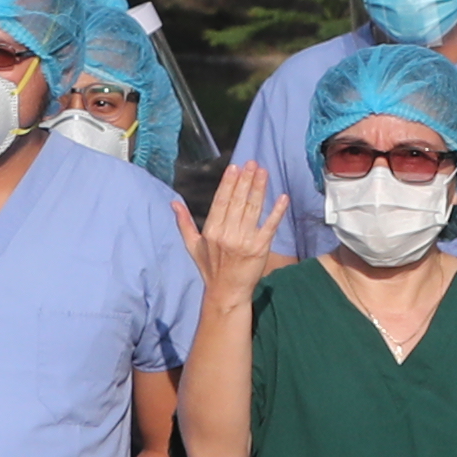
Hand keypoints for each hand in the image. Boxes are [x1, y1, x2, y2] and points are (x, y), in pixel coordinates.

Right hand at [193, 161, 283, 295]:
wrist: (227, 292)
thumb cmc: (210, 268)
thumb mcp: (193, 246)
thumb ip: (184, 223)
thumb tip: (174, 203)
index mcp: (211, 231)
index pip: (221, 201)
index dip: (228, 183)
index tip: (235, 167)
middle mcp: (227, 234)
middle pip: (237, 202)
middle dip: (245, 180)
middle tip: (252, 163)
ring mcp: (244, 241)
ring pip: (252, 209)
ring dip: (259, 189)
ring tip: (264, 172)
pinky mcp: (260, 249)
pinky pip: (269, 226)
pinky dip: (276, 212)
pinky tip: (282, 197)